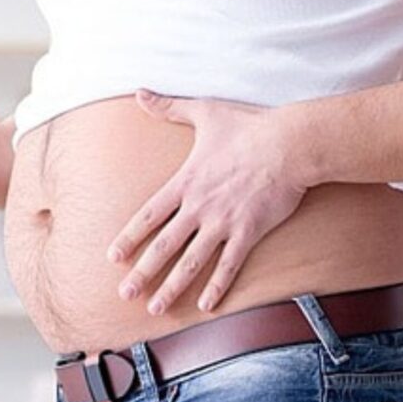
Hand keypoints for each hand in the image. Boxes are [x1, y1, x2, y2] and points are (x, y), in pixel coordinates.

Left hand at [107, 89, 311, 314]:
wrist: (289, 143)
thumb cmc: (249, 126)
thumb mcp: (204, 110)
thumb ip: (169, 107)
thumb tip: (140, 93)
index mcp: (186, 182)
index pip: (149, 215)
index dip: (129, 238)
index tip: (113, 257)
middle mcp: (199, 206)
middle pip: (163, 246)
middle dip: (142, 273)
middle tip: (125, 294)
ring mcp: (223, 222)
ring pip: (191, 262)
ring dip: (172, 287)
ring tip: (156, 308)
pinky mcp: (249, 231)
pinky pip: (229, 265)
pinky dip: (217, 286)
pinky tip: (206, 306)